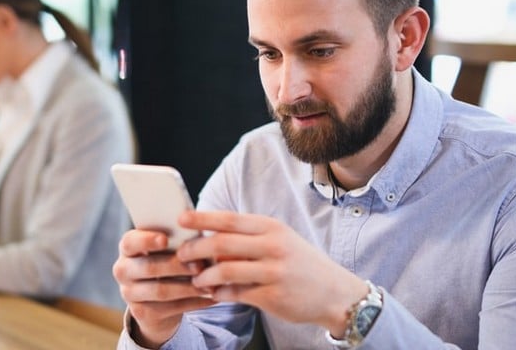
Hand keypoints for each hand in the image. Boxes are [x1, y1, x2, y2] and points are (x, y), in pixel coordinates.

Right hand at [113, 228, 215, 346]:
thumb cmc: (166, 262)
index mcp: (127, 248)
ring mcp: (129, 294)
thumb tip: (198, 238)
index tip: (165, 239)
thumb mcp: (167, 250)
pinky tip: (211, 297)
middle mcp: (123, 270)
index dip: (146, 240)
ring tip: (210, 284)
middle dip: (176, 266)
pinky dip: (194, 303)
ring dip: (188, 287)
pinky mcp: (142, 314)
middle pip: (148, 267)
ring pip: (160, 291)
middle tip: (200, 265)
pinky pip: (170, 308)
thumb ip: (177, 241)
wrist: (156, 301)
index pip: (130, 242)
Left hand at [176, 211, 367, 335]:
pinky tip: (214, 294)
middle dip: (196, 250)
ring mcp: (274, 272)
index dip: (201, 218)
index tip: (180, 219)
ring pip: (225, 271)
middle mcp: (273, 246)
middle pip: (222, 244)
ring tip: (197, 280)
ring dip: (204, 277)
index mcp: (272, 228)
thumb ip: (248, 237)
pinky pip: (236, 294)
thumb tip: (209, 237)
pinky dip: (219, 294)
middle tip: (182, 256)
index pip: (229, 219)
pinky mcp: (273, 296)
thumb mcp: (280, 240)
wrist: (335, 293)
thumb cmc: (300, 263)